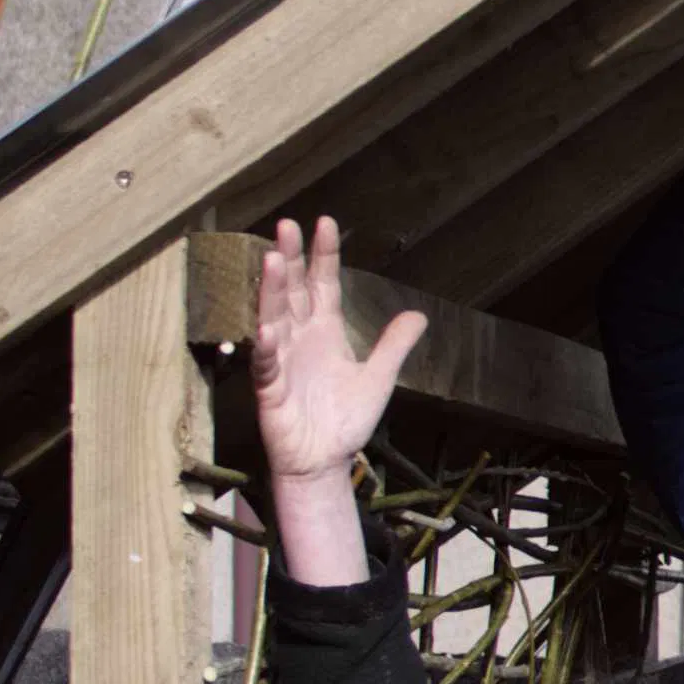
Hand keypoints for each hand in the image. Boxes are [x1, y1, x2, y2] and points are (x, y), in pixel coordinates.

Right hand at [247, 219, 423, 587]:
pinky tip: (265, 328)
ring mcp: (281, 361)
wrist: (324, 461)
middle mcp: (299, 339)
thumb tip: (418, 314)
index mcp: (324, 331)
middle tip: (285, 226)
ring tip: (274, 261)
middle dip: (291, 259)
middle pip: (293, 292)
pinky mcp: (270, 390)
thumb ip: (393, 345)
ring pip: (273, 319)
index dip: (324, 255)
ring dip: (273, 292)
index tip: (325, 223)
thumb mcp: (378, 377)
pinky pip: (265, 365)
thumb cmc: (344, 419)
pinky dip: (264, 347)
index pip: (323, 285)